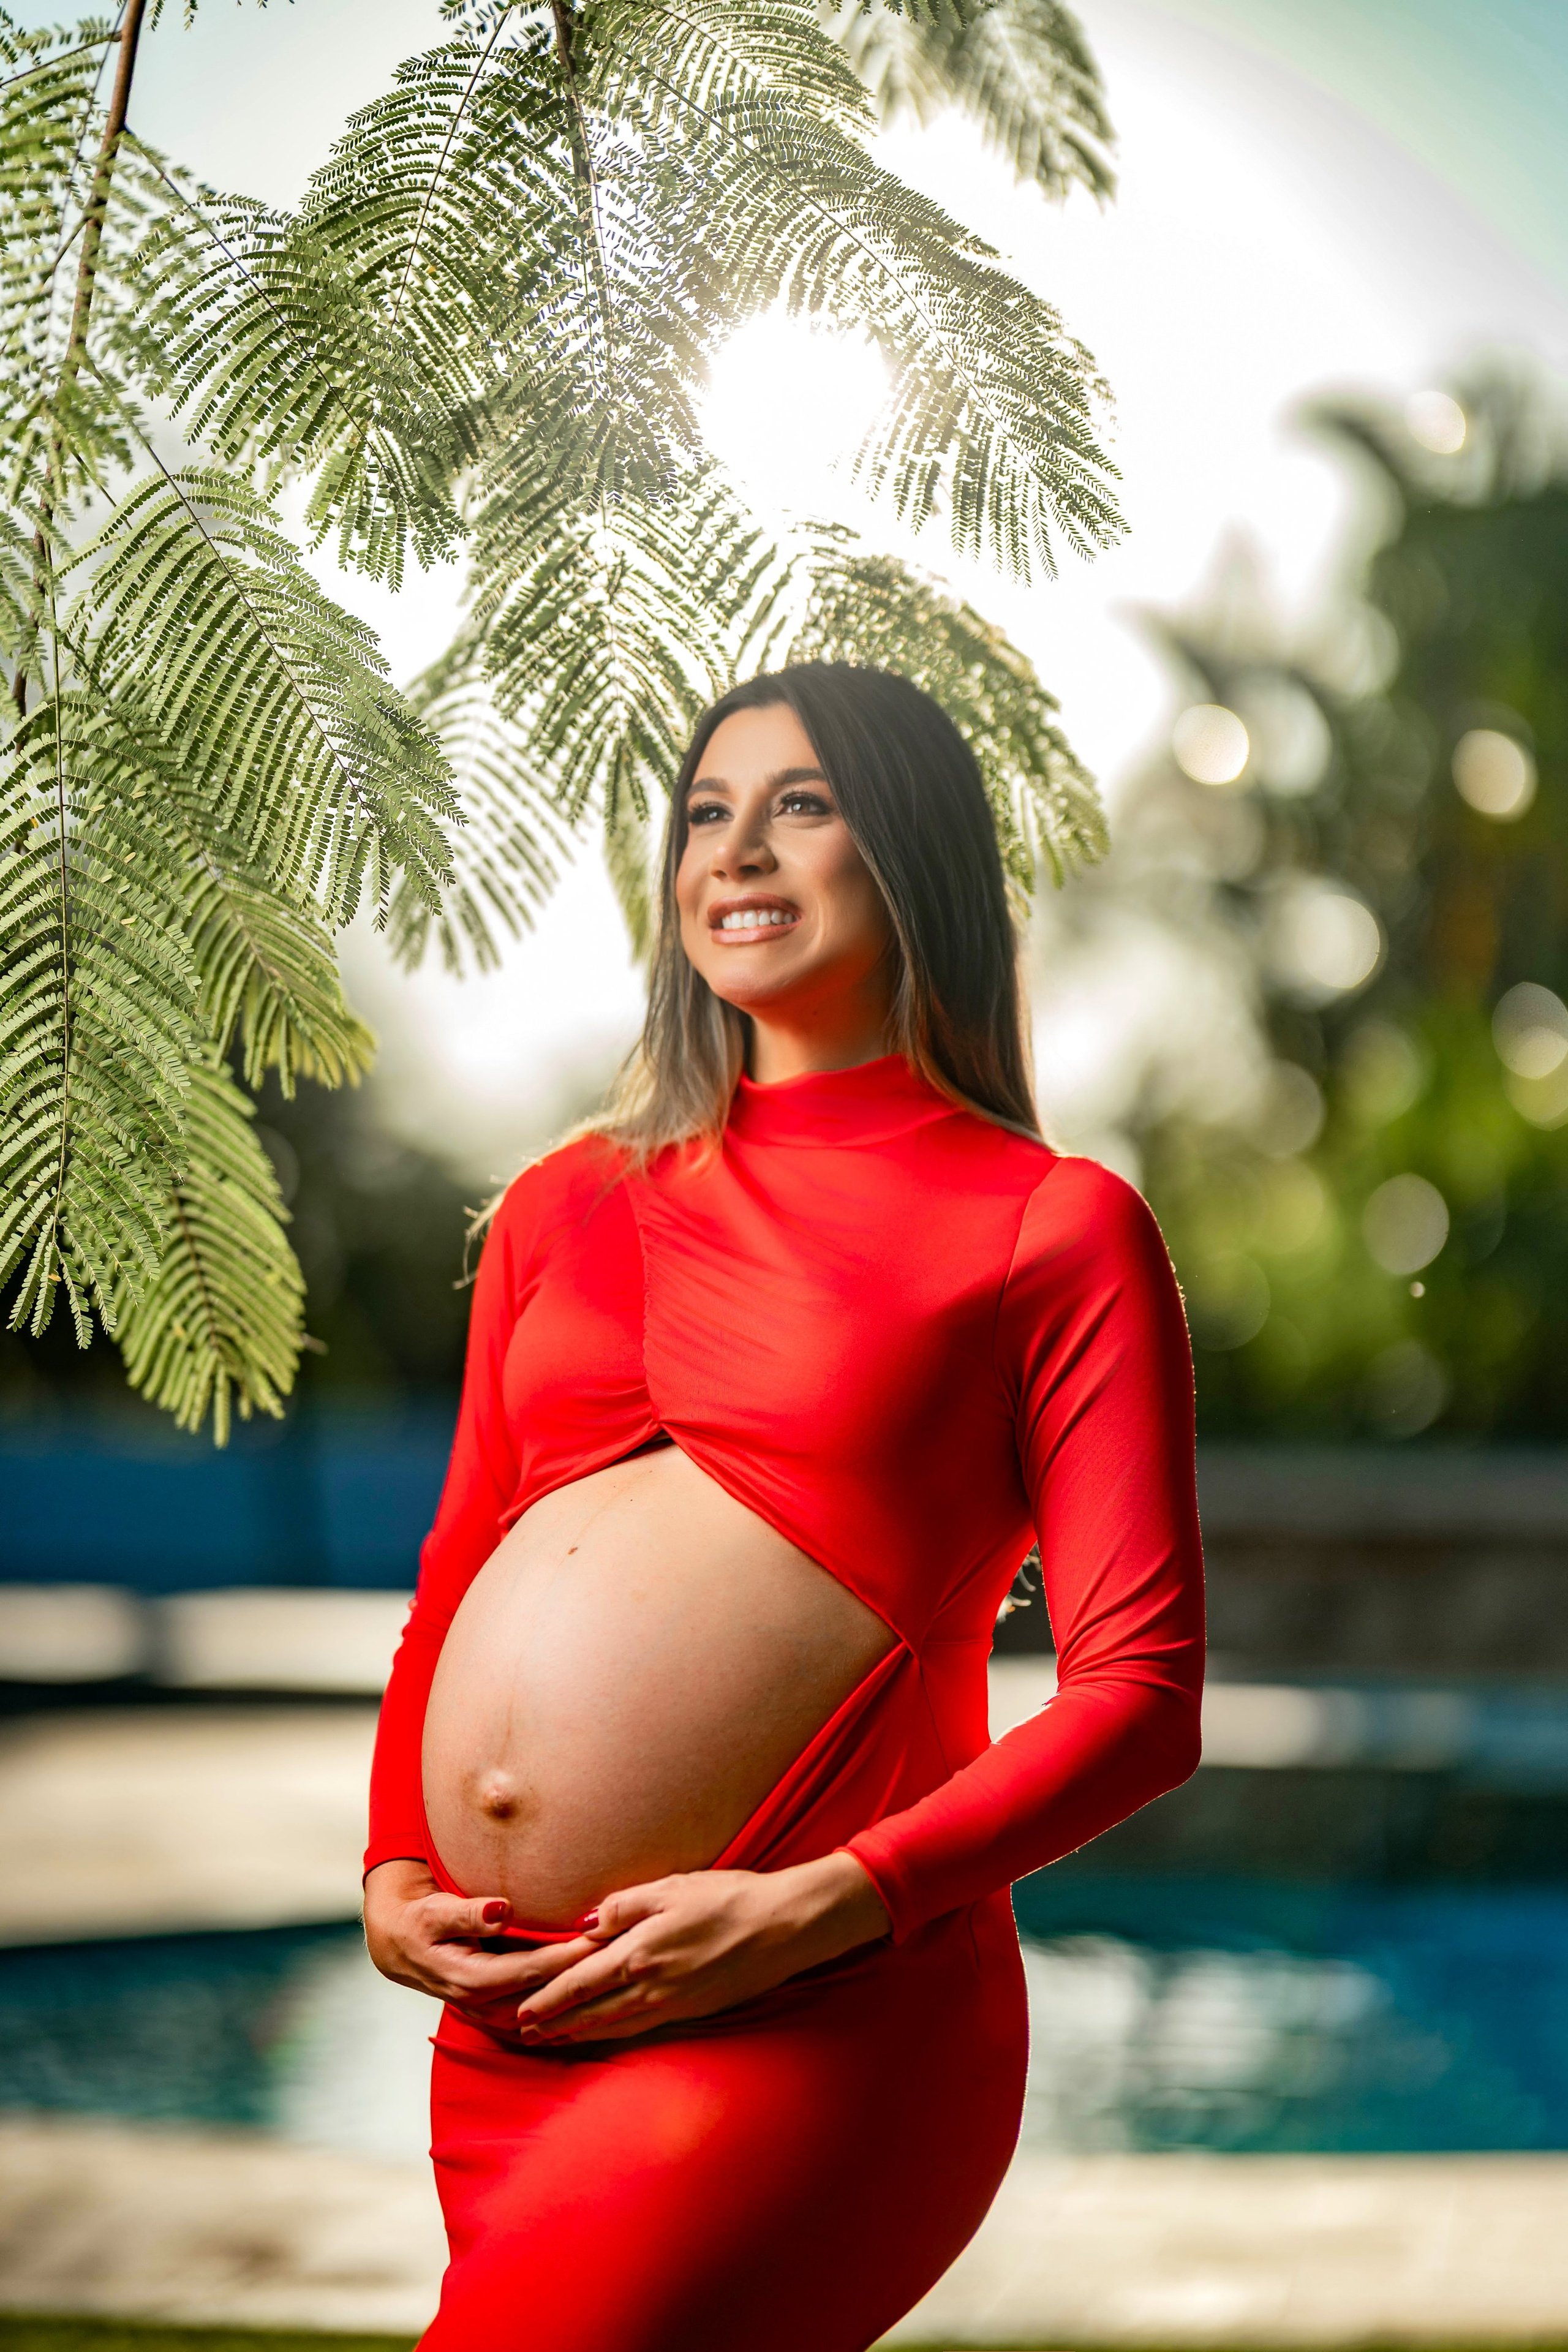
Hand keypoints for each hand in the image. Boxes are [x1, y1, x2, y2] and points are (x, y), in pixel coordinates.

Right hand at [362, 1858, 599, 2031]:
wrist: (398, 1946)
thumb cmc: (419, 1922)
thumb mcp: (435, 1912)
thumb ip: (469, 1913)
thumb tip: (501, 1909)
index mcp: (471, 1979)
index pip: (531, 1970)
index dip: (566, 1957)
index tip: (597, 1940)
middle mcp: (483, 2003)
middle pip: (544, 1993)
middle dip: (581, 1976)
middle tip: (620, 1953)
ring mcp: (490, 2011)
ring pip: (544, 2009)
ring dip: (576, 1993)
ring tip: (615, 1969)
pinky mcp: (496, 2009)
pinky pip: (536, 2012)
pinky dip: (564, 2006)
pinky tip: (592, 1995)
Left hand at [510, 1851, 890, 2046]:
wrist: (784, 1928)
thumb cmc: (730, 1897)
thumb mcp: (674, 1886)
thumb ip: (626, 1905)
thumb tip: (586, 1924)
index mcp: (641, 1951)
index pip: (579, 1980)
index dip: (547, 1997)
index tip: (519, 2009)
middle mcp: (650, 1985)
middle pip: (589, 2010)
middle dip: (553, 2023)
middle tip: (522, 2032)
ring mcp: (672, 2003)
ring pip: (613, 2025)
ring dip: (578, 2034)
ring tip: (551, 2040)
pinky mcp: (692, 2010)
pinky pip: (640, 2028)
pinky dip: (613, 2034)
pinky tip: (604, 2034)